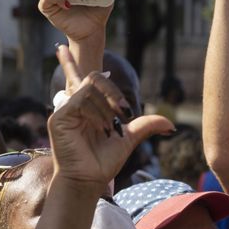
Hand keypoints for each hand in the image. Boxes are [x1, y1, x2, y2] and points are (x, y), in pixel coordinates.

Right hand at [48, 45, 171, 189]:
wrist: (90, 180)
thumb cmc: (103, 161)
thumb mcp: (129, 139)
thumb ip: (145, 126)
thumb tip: (170, 124)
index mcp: (86, 106)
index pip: (77, 78)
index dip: (69, 62)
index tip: (61, 48)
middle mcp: (73, 104)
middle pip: (94, 77)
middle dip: (113, 92)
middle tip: (125, 112)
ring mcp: (64, 110)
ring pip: (90, 88)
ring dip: (108, 108)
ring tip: (110, 130)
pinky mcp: (58, 117)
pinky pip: (81, 100)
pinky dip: (97, 113)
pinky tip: (102, 128)